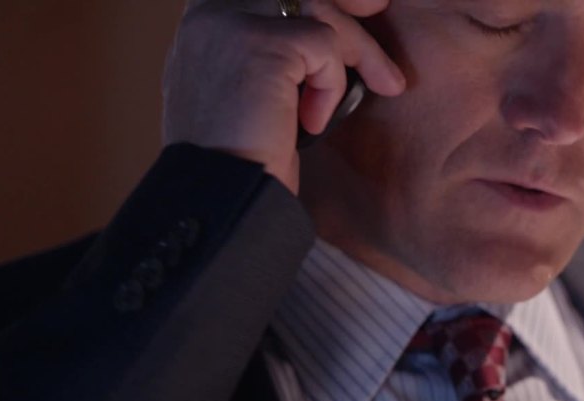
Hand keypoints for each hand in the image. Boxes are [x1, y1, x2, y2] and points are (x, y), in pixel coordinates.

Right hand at [162, 0, 405, 193]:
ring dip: (360, 47)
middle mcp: (209, 12)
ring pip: (320, 8)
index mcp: (202, 22)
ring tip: (381, 83)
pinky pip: (325, 45)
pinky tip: (313, 124)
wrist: (219, 199)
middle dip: (344, 3)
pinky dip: (332, 86)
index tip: (354, 8)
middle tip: (377, 9)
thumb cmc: (237, 159)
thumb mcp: (248, 93)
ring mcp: (231, 22)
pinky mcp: (260, 45)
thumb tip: (323, 38)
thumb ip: (272, 56)